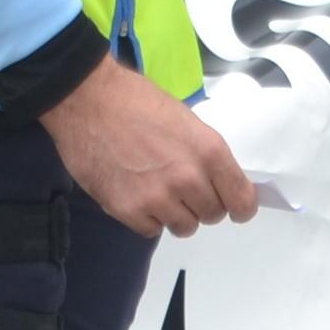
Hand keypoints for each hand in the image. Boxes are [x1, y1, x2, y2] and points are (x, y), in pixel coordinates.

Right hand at [37, 55, 259, 237]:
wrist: (87, 100)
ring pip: (184, 227)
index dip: (240, 206)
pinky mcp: (128, 211)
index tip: (234, 206)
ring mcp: (157, 198)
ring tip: (158, 191)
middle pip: (212, 215)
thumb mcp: (186, 121)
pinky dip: (148, 217)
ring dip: (176, 213)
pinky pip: (152, 229)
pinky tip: (137, 194)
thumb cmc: (136, 101)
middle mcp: (188, 179)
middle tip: (184, 187)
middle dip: (202, 204)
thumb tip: (217, 180)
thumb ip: (205, 155)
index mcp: (209, 151)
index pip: (242, 200)